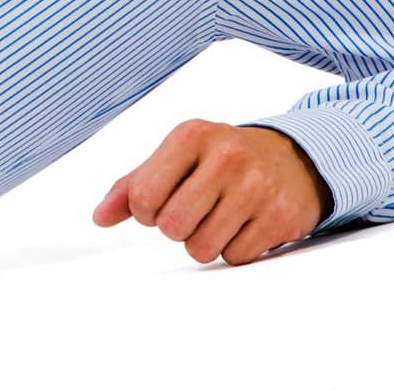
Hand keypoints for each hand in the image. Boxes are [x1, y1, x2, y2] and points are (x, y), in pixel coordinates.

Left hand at [91, 120, 332, 265]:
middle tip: (193, 210)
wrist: (293, 157)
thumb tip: (99, 217)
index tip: (163, 200)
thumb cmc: (222, 158)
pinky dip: (234, 248)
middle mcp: (226, 156)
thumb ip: (133, 185)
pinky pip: (235, 257)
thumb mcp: (177, 156)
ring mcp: (257, 187)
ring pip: (202, 248)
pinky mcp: (280, 216)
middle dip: (176, 228)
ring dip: (204, 241)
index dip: (146, 210)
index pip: (143, 196)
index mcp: (191, 136)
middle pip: (172, 227)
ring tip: (219, 216)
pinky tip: (245, 223)